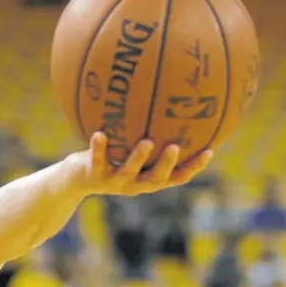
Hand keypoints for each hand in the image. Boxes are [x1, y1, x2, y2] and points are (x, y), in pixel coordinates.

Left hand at [65, 132, 212, 196]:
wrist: (74, 179)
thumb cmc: (108, 158)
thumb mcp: (128, 147)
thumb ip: (148, 134)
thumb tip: (166, 102)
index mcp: (147, 178)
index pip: (177, 177)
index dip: (194, 167)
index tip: (210, 150)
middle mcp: (134, 184)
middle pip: (156, 179)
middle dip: (168, 164)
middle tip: (176, 146)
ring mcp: (114, 182)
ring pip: (128, 172)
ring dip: (138, 158)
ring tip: (147, 141)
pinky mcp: (93, 177)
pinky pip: (97, 161)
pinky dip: (98, 148)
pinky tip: (99, 133)